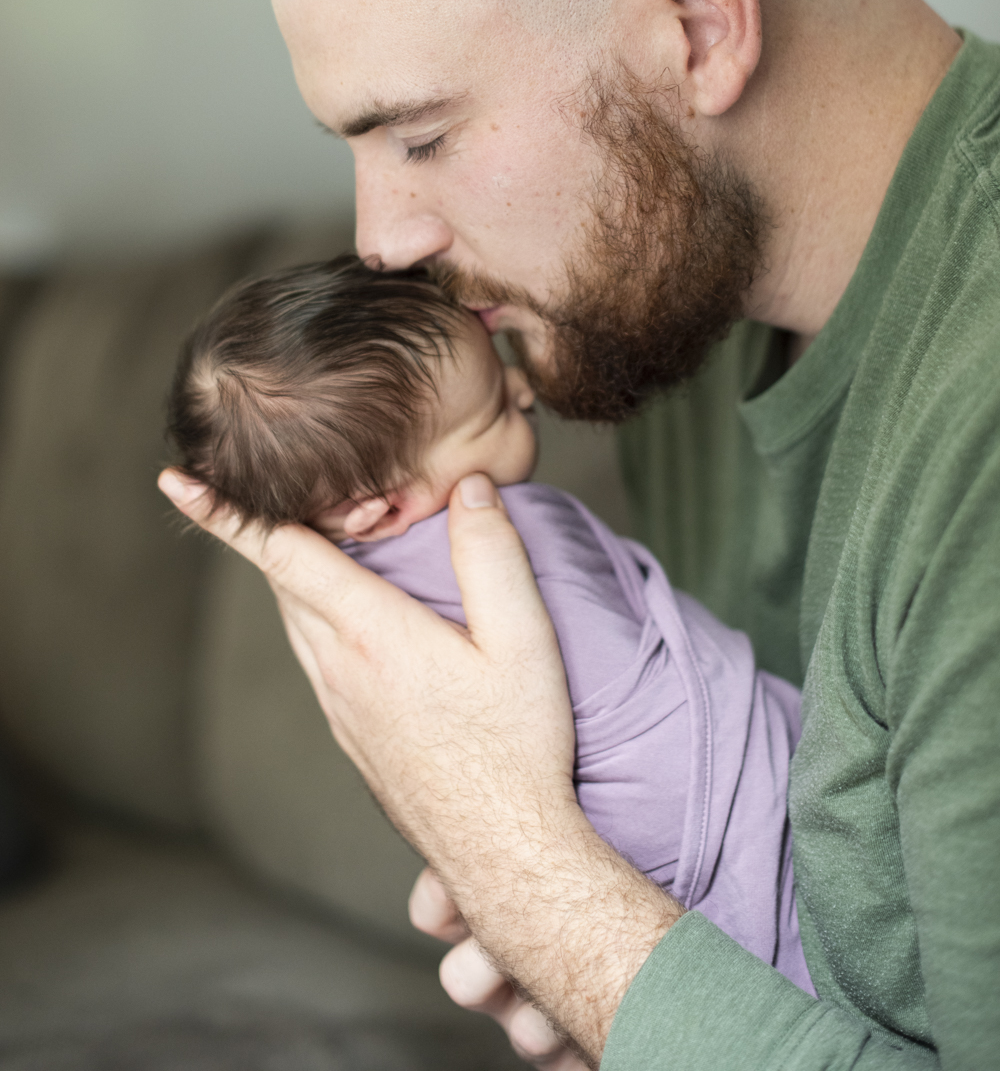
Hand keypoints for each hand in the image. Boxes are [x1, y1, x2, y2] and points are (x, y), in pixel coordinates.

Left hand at [158, 468, 681, 1064]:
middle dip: (268, 529)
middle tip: (268, 487)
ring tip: (315, 537)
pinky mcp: (352, 736)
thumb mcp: (523, 640)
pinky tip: (350, 613)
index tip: (175, 482)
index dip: (228, 513)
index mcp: (371, 635)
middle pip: (284, 581)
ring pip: (296, 621)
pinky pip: (315, 657)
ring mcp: (340, 708)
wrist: (503, 855)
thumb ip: (491, 555)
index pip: (284, 556)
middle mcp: (339, 669)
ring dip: (293, 573)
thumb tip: (468, 487)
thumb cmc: (517, 747)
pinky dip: (313, 616)